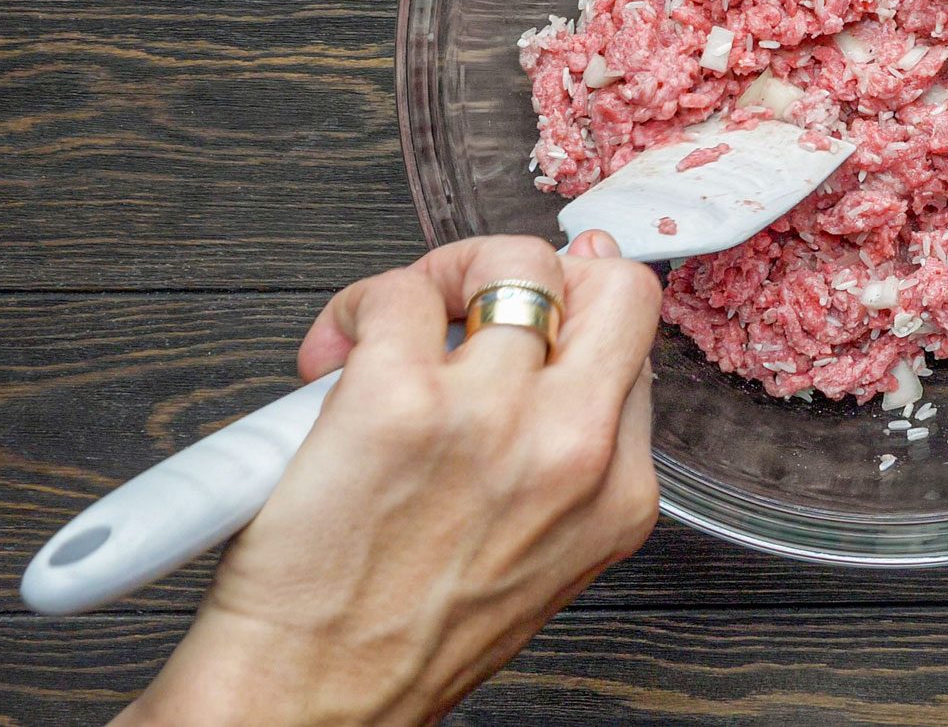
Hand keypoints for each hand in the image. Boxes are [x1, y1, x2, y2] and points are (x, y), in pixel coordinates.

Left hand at [120, 233, 662, 725]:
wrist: (311, 701)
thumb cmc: (404, 638)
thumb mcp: (542, 553)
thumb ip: (568, 451)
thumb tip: (554, 348)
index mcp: (617, 494)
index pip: (635, 345)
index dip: (574, 318)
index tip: (534, 312)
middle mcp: (571, 447)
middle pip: (616, 285)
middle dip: (548, 274)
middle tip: (479, 301)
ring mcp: (491, 416)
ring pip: (512, 264)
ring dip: (443, 282)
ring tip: (395, 329)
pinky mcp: (398, 399)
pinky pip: (398, 294)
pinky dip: (360, 308)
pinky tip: (334, 357)